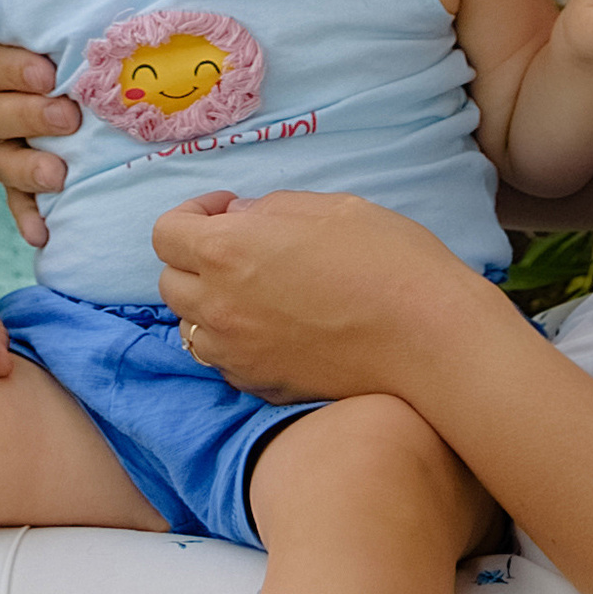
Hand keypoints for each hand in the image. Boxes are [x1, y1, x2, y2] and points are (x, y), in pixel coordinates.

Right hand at [0, 44, 79, 251]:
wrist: (79, 86)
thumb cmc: (66, 48)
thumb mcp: (54, 35)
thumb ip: (54, 25)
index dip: (13, 71)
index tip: (49, 74)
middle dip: (28, 116)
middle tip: (68, 118)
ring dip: (27, 168)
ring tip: (58, 176)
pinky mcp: (12, 177)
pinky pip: (15, 199)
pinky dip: (28, 215)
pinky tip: (42, 233)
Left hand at [153, 189, 489, 406]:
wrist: (427, 339)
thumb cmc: (388, 261)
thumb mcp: (330, 208)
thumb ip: (270, 210)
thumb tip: (239, 217)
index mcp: (228, 250)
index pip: (165, 233)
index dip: (191, 216)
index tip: (226, 212)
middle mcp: (219, 305)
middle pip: (170, 283)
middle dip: (195, 261)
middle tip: (241, 250)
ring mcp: (237, 352)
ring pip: (191, 329)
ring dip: (209, 307)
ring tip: (255, 294)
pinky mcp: (262, 385)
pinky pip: (226, 362)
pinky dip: (236, 344)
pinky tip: (276, 330)